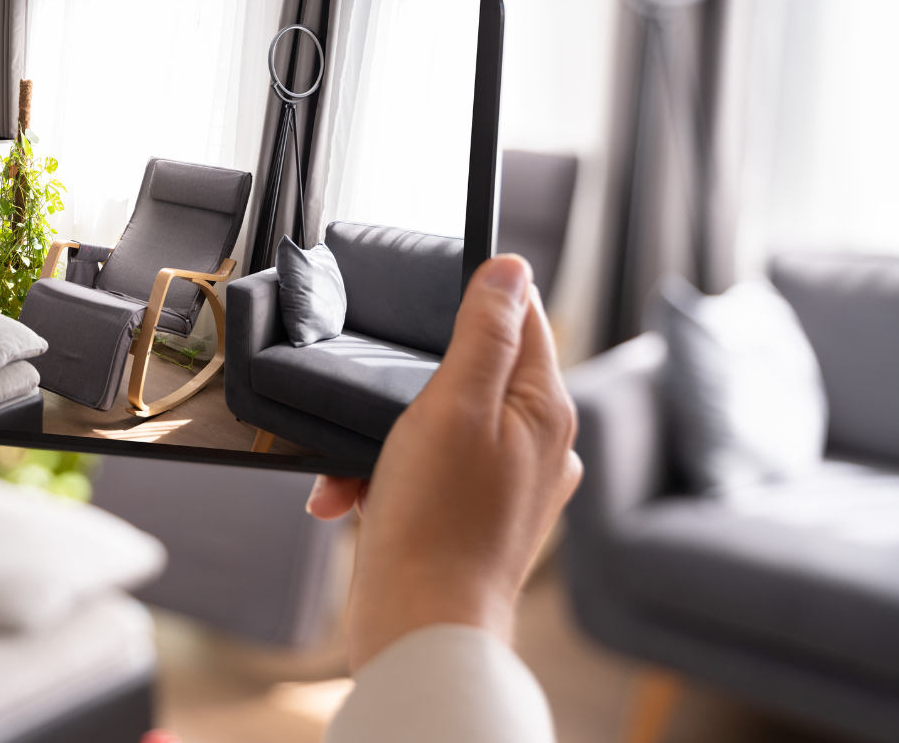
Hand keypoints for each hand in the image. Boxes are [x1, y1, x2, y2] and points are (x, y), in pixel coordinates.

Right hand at [307, 254, 580, 670]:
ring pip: (439, 427)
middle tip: (380, 406)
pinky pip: (425, 475)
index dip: (476, 300)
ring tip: (356, 470)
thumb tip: (511, 270)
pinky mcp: (473, 522)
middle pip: (471, 374)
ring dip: (385, 439)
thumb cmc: (438, 522)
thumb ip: (484, 333)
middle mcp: (538, 447)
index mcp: (546, 411)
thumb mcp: (454, 404)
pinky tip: (352, 499)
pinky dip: (384, 479)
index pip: (523, 320)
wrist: (421, 629)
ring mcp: (507, 488)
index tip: (429, 301)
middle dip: (409, 386)